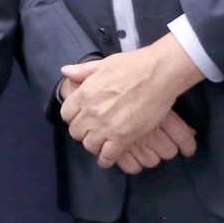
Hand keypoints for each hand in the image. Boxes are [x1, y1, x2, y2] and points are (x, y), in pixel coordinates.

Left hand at [59, 35, 204, 168]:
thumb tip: (65, 71)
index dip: (73, 117)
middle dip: (83, 132)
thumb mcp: (103, 64)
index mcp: (84, 94)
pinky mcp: (123, 137)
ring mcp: (106, 126)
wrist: (158, 74)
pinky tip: (108, 157)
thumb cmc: (133, 65)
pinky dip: (106, 159)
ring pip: (89, 145)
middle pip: (76, 132)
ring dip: (94, 145)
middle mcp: (91, 112)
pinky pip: (107, 156)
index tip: (81, 118)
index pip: (66, 114)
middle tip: (93, 130)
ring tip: (102, 142)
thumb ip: (83, 71)